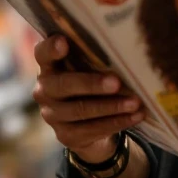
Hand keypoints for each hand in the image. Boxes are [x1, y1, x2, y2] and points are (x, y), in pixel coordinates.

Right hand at [33, 35, 144, 163]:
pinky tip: (135, 116)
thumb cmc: (90, 86)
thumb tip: (125, 52)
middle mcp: (45, 90)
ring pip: (81, 110)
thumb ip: (94, 60)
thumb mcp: (89, 70)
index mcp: (49, 67)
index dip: (51, 48)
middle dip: (92, 84)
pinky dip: (117, 122)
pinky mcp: (66, 135)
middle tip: (116, 82)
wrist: (87, 126)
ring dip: (111, 106)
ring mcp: (52, 115)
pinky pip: (93, 129)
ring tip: (135, 102)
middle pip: (63, 85)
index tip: (64, 42)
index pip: (43, 54)